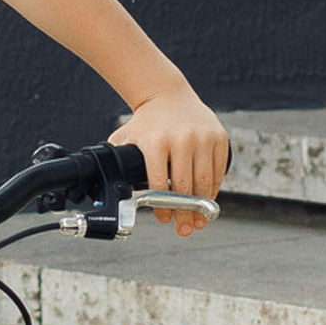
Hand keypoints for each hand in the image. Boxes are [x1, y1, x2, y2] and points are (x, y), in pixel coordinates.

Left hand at [111, 86, 227, 236]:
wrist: (168, 95)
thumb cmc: (145, 123)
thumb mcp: (126, 138)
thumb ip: (117, 162)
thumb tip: (106, 191)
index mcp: (155, 142)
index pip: (159, 183)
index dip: (163, 207)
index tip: (164, 219)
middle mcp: (181, 139)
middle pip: (185, 187)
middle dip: (185, 213)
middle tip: (184, 229)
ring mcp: (202, 137)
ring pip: (205, 181)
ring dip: (202, 206)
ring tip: (198, 221)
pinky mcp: (219, 137)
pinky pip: (219, 171)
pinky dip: (213, 189)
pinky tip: (207, 200)